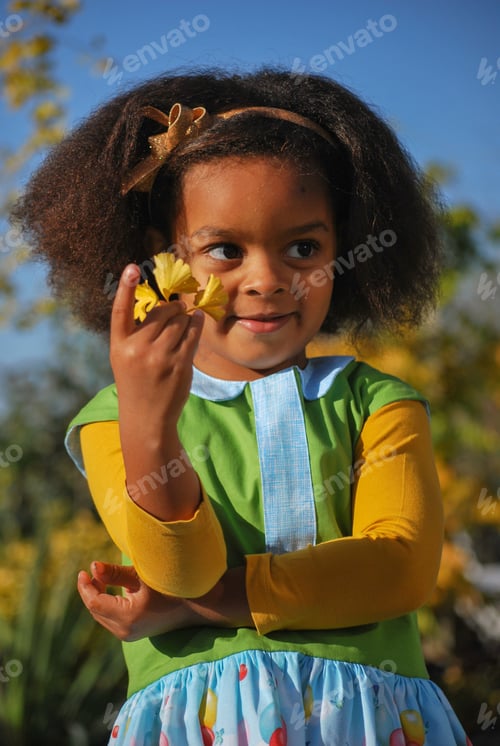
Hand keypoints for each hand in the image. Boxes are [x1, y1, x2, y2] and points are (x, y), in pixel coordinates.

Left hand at [77, 561, 191, 640]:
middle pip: (95, 610)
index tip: (82, 571)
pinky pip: (109, 620)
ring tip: (100, 579)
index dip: (85, 587)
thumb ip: (114, 573)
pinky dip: (105, 605)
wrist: (192, 605)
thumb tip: (91, 566)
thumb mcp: (141, 576)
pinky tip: (109, 591)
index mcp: (128, 616)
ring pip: (101, 616)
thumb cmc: (167, 585)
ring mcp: (127, 636)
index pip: (94, 603)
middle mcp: (125, 631)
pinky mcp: (130, 635)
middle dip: (90, 591)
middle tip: (91, 572)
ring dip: (97, 598)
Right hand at [110, 264, 203, 433]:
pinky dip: (196, 323)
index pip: (120, 310)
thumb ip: (137, 332)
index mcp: (119, 344)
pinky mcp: (179, 364)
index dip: (125, 287)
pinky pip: (192, 334)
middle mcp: (137, 348)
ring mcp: (159, 357)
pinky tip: (197, 320)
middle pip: (162, 312)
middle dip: (172, 308)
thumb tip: (166, 304)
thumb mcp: (125, 356)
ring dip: (185, 317)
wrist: (146, 417)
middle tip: (176, 309)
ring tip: (184, 322)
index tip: (132, 267)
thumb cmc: (136, 381)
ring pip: (180, 321)